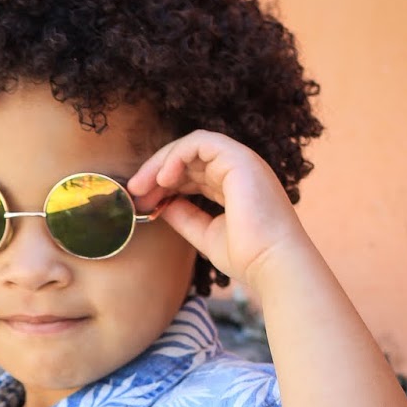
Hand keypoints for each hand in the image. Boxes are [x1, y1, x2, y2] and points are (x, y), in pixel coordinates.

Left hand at [127, 131, 310, 293]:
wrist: (272, 263)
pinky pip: (201, 143)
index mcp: (233, 186)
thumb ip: (185, 216)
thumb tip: (162, 205)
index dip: (164, 184)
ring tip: (142, 186)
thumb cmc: (247, 256)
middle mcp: (238, 170)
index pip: (192, 174)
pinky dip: (177, 156)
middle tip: (134, 193)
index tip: (143, 202)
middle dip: (156, 173)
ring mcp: (240, 161)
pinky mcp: (239, 159)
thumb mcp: (206, 234)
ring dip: (162, 163)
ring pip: (191, 146)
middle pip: (188, 158)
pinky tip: (163, 178)